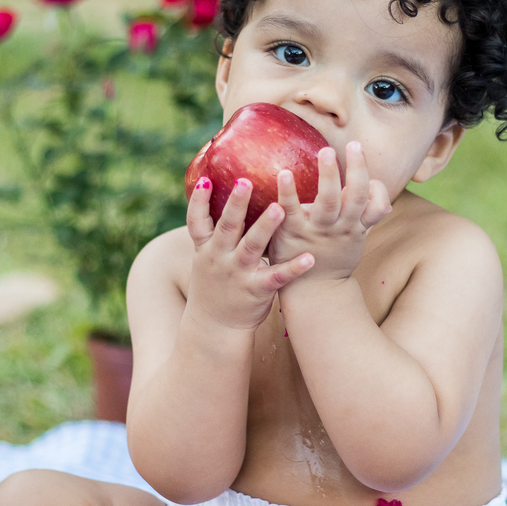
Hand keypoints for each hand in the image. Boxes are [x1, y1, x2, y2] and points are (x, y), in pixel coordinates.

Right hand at [185, 177, 314, 330]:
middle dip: (235, 204)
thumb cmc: (216, 284)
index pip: (197, 221)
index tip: (207, 179)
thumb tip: (228, 198)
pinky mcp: (257, 290)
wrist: (214, 326)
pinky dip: (293, 268)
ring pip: (251, 247)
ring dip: (264, 227)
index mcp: (206, 248)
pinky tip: (309, 258)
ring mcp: (238, 273)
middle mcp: (220, 258)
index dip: (199, 200)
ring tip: (279, 208)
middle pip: (227, 227)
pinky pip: (277, 277)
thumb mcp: (206, 258)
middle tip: (245, 181)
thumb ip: (215, 232)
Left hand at [267, 142, 391, 281]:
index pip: (375, 204)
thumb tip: (386, 204)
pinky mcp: (292, 233)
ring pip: (328, 201)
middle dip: (357, 169)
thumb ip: (367, 219)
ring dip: (329, 175)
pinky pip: (291, 209)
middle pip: (355, 196)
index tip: (367, 166)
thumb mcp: (355, 241)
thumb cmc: (333, 259)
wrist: (311, 292)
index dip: (376, 188)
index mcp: (355, 226)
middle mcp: (340, 227)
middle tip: (354, 145)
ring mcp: (317, 230)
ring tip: (326, 151)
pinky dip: (288, 191)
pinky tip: (284, 172)